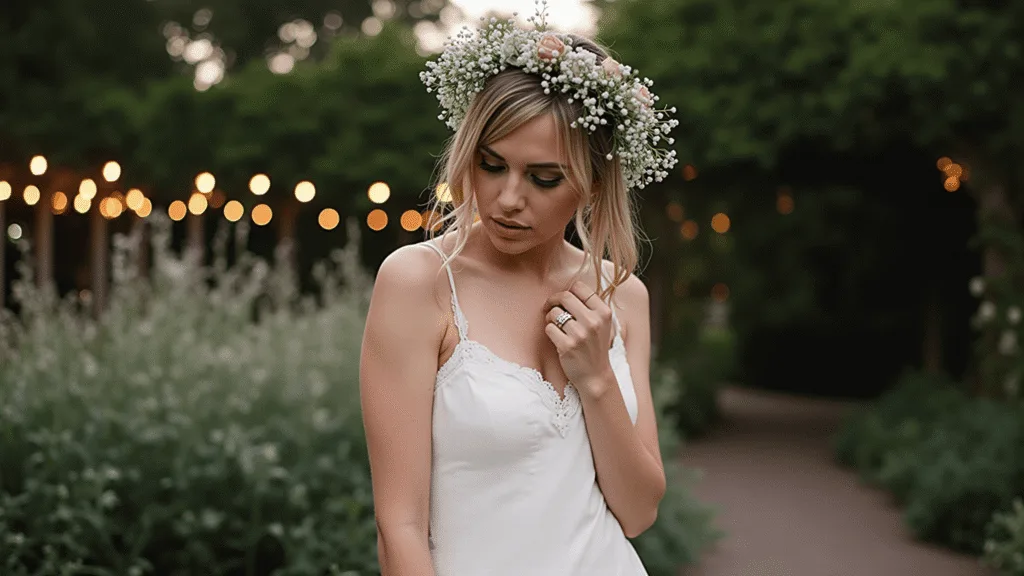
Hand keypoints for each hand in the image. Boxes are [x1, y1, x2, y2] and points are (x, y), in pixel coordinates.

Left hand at [543, 280, 614, 397]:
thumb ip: (589, 307)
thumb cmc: (595, 347)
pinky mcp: (567, 346)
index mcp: (603, 312)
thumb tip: (567, 290)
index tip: (562, 300)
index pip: (580, 287)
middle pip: (564, 296)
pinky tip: (557, 338)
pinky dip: (549, 331)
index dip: (567, 291)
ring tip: (556, 326)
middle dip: (553, 301)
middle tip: (549, 307)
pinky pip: (549, 328)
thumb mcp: (602, 324)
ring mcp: (580, 334)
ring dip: (550, 318)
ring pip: (554, 313)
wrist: (595, 376)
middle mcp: (594, 321)